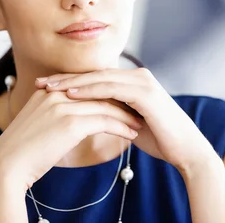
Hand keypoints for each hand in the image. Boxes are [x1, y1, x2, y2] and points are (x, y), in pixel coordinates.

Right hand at [0, 89, 142, 191]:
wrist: (7, 166)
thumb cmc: (22, 152)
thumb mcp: (39, 124)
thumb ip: (55, 115)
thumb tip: (74, 121)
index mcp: (47, 91)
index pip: (86, 87)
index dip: (106, 95)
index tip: (122, 103)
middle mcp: (56, 93)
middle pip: (97, 92)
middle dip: (120, 101)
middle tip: (137, 110)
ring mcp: (63, 105)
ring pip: (105, 105)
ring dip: (125, 115)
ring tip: (139, 124)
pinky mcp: (70, 122)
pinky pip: (105, 121)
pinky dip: (121, 127)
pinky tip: (131, 134)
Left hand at [37, 68, 217, 173]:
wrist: (185, 150)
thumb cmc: (159, 139)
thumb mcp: (129, 122)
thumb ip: (114, 113)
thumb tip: (92, 116)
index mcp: (133, 81)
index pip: (95, 78)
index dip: (70, 82)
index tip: (46, 87)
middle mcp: (137, 76)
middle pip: (94, 74)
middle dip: (65, 79)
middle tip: (39, 82)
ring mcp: (142, 81)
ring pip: (99, 79)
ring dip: (72, 83)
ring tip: (49, 87)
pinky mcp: (145, 92)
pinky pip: (111, 89)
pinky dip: (89, 90)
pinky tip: (71, 94)